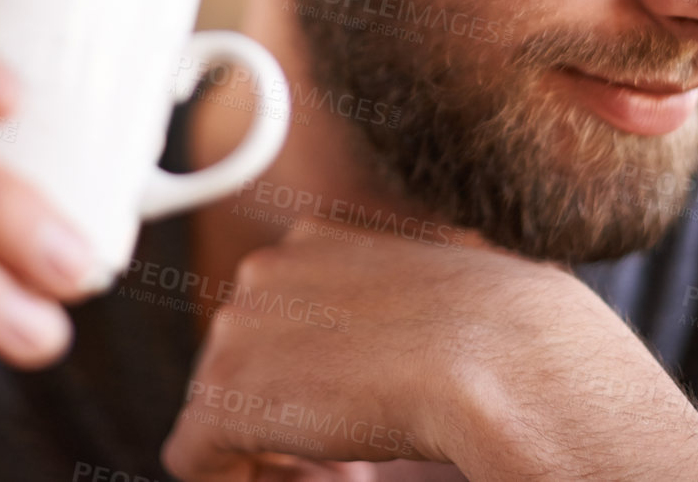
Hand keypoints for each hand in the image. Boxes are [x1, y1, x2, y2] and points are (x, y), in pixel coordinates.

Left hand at [161, 222, 602, 480]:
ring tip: (342, 471)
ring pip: (220, 410)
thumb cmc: (502, 334)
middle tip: (349, 456)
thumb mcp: (438, 296)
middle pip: (242, 362)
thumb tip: (379, 362)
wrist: (501, 357)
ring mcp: (237, 331)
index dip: (315, 373)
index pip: (279, 316)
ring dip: (273, 449)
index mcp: (315, 239)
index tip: (356, 406)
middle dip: (289, 412)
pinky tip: (316, 479)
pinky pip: (195, 456)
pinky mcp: (224, 398)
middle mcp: (264, 271)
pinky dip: (238, 479)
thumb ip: (389, 312)